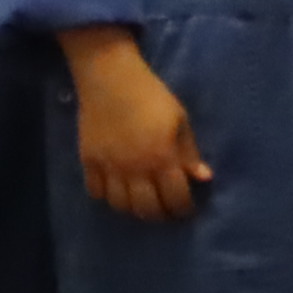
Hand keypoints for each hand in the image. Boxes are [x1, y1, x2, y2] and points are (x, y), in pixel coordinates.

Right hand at [63, 27, 211, 221]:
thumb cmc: (151, 95)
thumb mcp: (179, 120)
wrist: (110, 77)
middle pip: (147, 208)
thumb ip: (189, 152)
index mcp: (161, 158)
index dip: (183, 209)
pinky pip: (95, 191)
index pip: (175, 197)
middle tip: (165, 210)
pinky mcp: (88, 160)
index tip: (187, 209)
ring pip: (120, 205)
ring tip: (141, 202)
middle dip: (160, 214)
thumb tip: (203, 178)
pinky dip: (106, 196)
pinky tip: (116, 190)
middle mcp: (135, 168)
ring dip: (133, 209)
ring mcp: (109, 166)